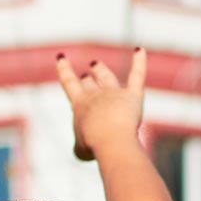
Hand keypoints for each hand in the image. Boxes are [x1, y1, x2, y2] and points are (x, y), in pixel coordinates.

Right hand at [54, 48, 145, 162]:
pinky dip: (139, 62)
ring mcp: (114, 93)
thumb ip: (80, 146)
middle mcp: (95, 95)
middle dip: (88, 79)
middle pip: (89, 83)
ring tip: (96, 64)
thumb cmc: (94, 145)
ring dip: (101, 70)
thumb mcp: (80, 150)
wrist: (111, 139)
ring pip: (107, 77)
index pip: (69, 83)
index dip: (64, 70)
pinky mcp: (133, 96)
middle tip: (88, 74)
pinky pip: (137, 75)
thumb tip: (82, 148)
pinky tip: (139, 49)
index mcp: (79, 105)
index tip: (61, 58)